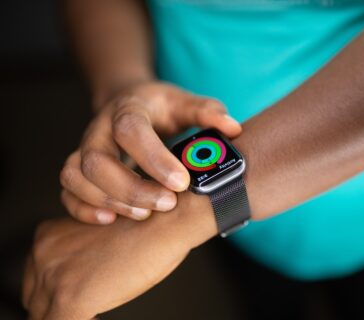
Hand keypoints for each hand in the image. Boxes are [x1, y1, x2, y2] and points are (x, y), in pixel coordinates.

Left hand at [22, 192, 216, 319]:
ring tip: (96, 305)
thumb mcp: (97, 236)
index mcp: (47, 236)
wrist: (165, 220)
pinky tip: (97, 313)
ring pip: (43, 315)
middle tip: (92, 298)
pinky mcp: (71, 299)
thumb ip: (79, 254)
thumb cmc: (144, 226)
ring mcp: (54, 278)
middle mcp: (42, 253)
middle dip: (58, 305)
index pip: (36, 279)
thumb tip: (84, 276)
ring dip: (68, 314)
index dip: (56, 293)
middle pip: (36, 298)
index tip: (80, 294)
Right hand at [60, 81, 240, 223]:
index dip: (154, 158)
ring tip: (143, 215)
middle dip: (131, 188)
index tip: (182, 183)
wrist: (127, 103)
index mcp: (127, 109)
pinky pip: (68, 191)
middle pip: (97, 160)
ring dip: (108, 201)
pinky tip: (111, 220)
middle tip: (167, 205)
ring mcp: (84, 149)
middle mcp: (99, 129)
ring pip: (76, 176)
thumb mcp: (183, 102)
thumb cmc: (159, 107)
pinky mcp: (80, 168)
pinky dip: (83, 209)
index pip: (130, 130)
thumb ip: (207, 112)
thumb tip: (233, 129)